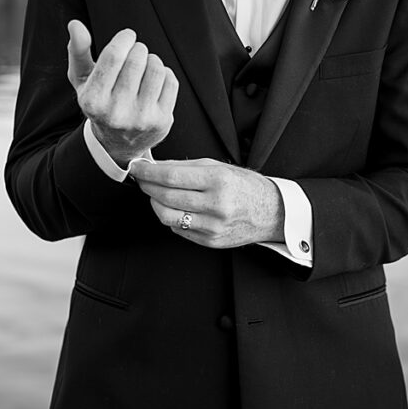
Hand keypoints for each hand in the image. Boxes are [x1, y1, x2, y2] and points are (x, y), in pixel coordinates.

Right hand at [66, 19, 178, 165]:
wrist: (117, 144)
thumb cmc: (100, 102)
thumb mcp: (83, 80)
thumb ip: (78, 51)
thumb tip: (75, 25)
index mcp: (93, 101)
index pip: (114, 55)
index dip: (125, 38)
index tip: (128, 36)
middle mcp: (116, 113)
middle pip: (137, 59)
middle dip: (138, 48)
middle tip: (135, 53)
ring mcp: (141, 119)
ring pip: (156, 68)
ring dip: (152, 60)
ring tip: (144, 67)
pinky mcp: (162, 121)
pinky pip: (170, 81)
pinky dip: (164, 74)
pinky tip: (153, 81)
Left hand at [129, 158, 284, 247]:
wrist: (271, 212)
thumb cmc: (243, 185)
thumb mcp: (217, 167)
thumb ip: (184, 167)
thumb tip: (155, 166)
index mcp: (217, 180)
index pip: (171, 177)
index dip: (148, 172)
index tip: (136, 167)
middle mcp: (216, 205)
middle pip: (166, 197)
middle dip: (147, 186)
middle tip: (141, 179)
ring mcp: (213, 226)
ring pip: (168, 217)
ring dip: (154, 203)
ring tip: (155, 194)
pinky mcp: (210, 241)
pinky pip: (179, 230)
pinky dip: (171, 217)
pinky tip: (174, 207)